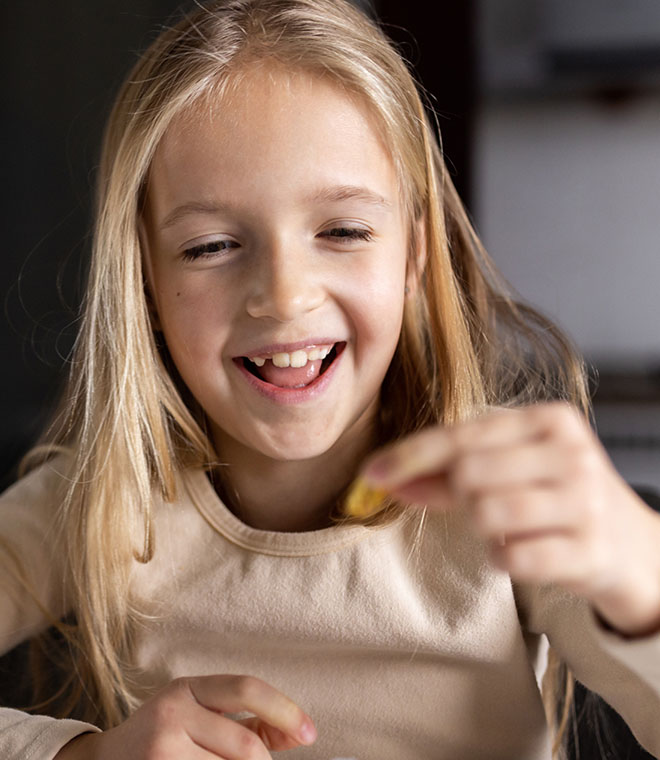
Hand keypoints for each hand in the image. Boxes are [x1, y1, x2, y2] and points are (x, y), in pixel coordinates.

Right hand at [54, 674, 315, 759]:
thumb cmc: (165, 738)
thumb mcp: (202, 716)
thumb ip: (252, 722)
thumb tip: (302, 732)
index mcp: (188, 687)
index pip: (246, 688)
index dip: (284, 709)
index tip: (310, 732)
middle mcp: (172, 710)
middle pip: (244, 743)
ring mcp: (161, 747)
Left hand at [362, 402, 659, 636]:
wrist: (633, 548)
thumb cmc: (559, 500)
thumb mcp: (514, 470)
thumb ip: (450, 472)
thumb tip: (386, 478)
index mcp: (550, 420)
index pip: (462, 434)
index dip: (411, 455)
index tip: (372, 473)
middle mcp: (571, 452)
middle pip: (469, 473)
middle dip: (457, 496)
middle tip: (480, 505)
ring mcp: (585, 501)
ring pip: (486, 513)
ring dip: (483, 529)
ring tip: (510, 528)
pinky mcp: (589, 550)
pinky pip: (511, 557)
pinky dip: (502, 558)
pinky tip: (524, 551)